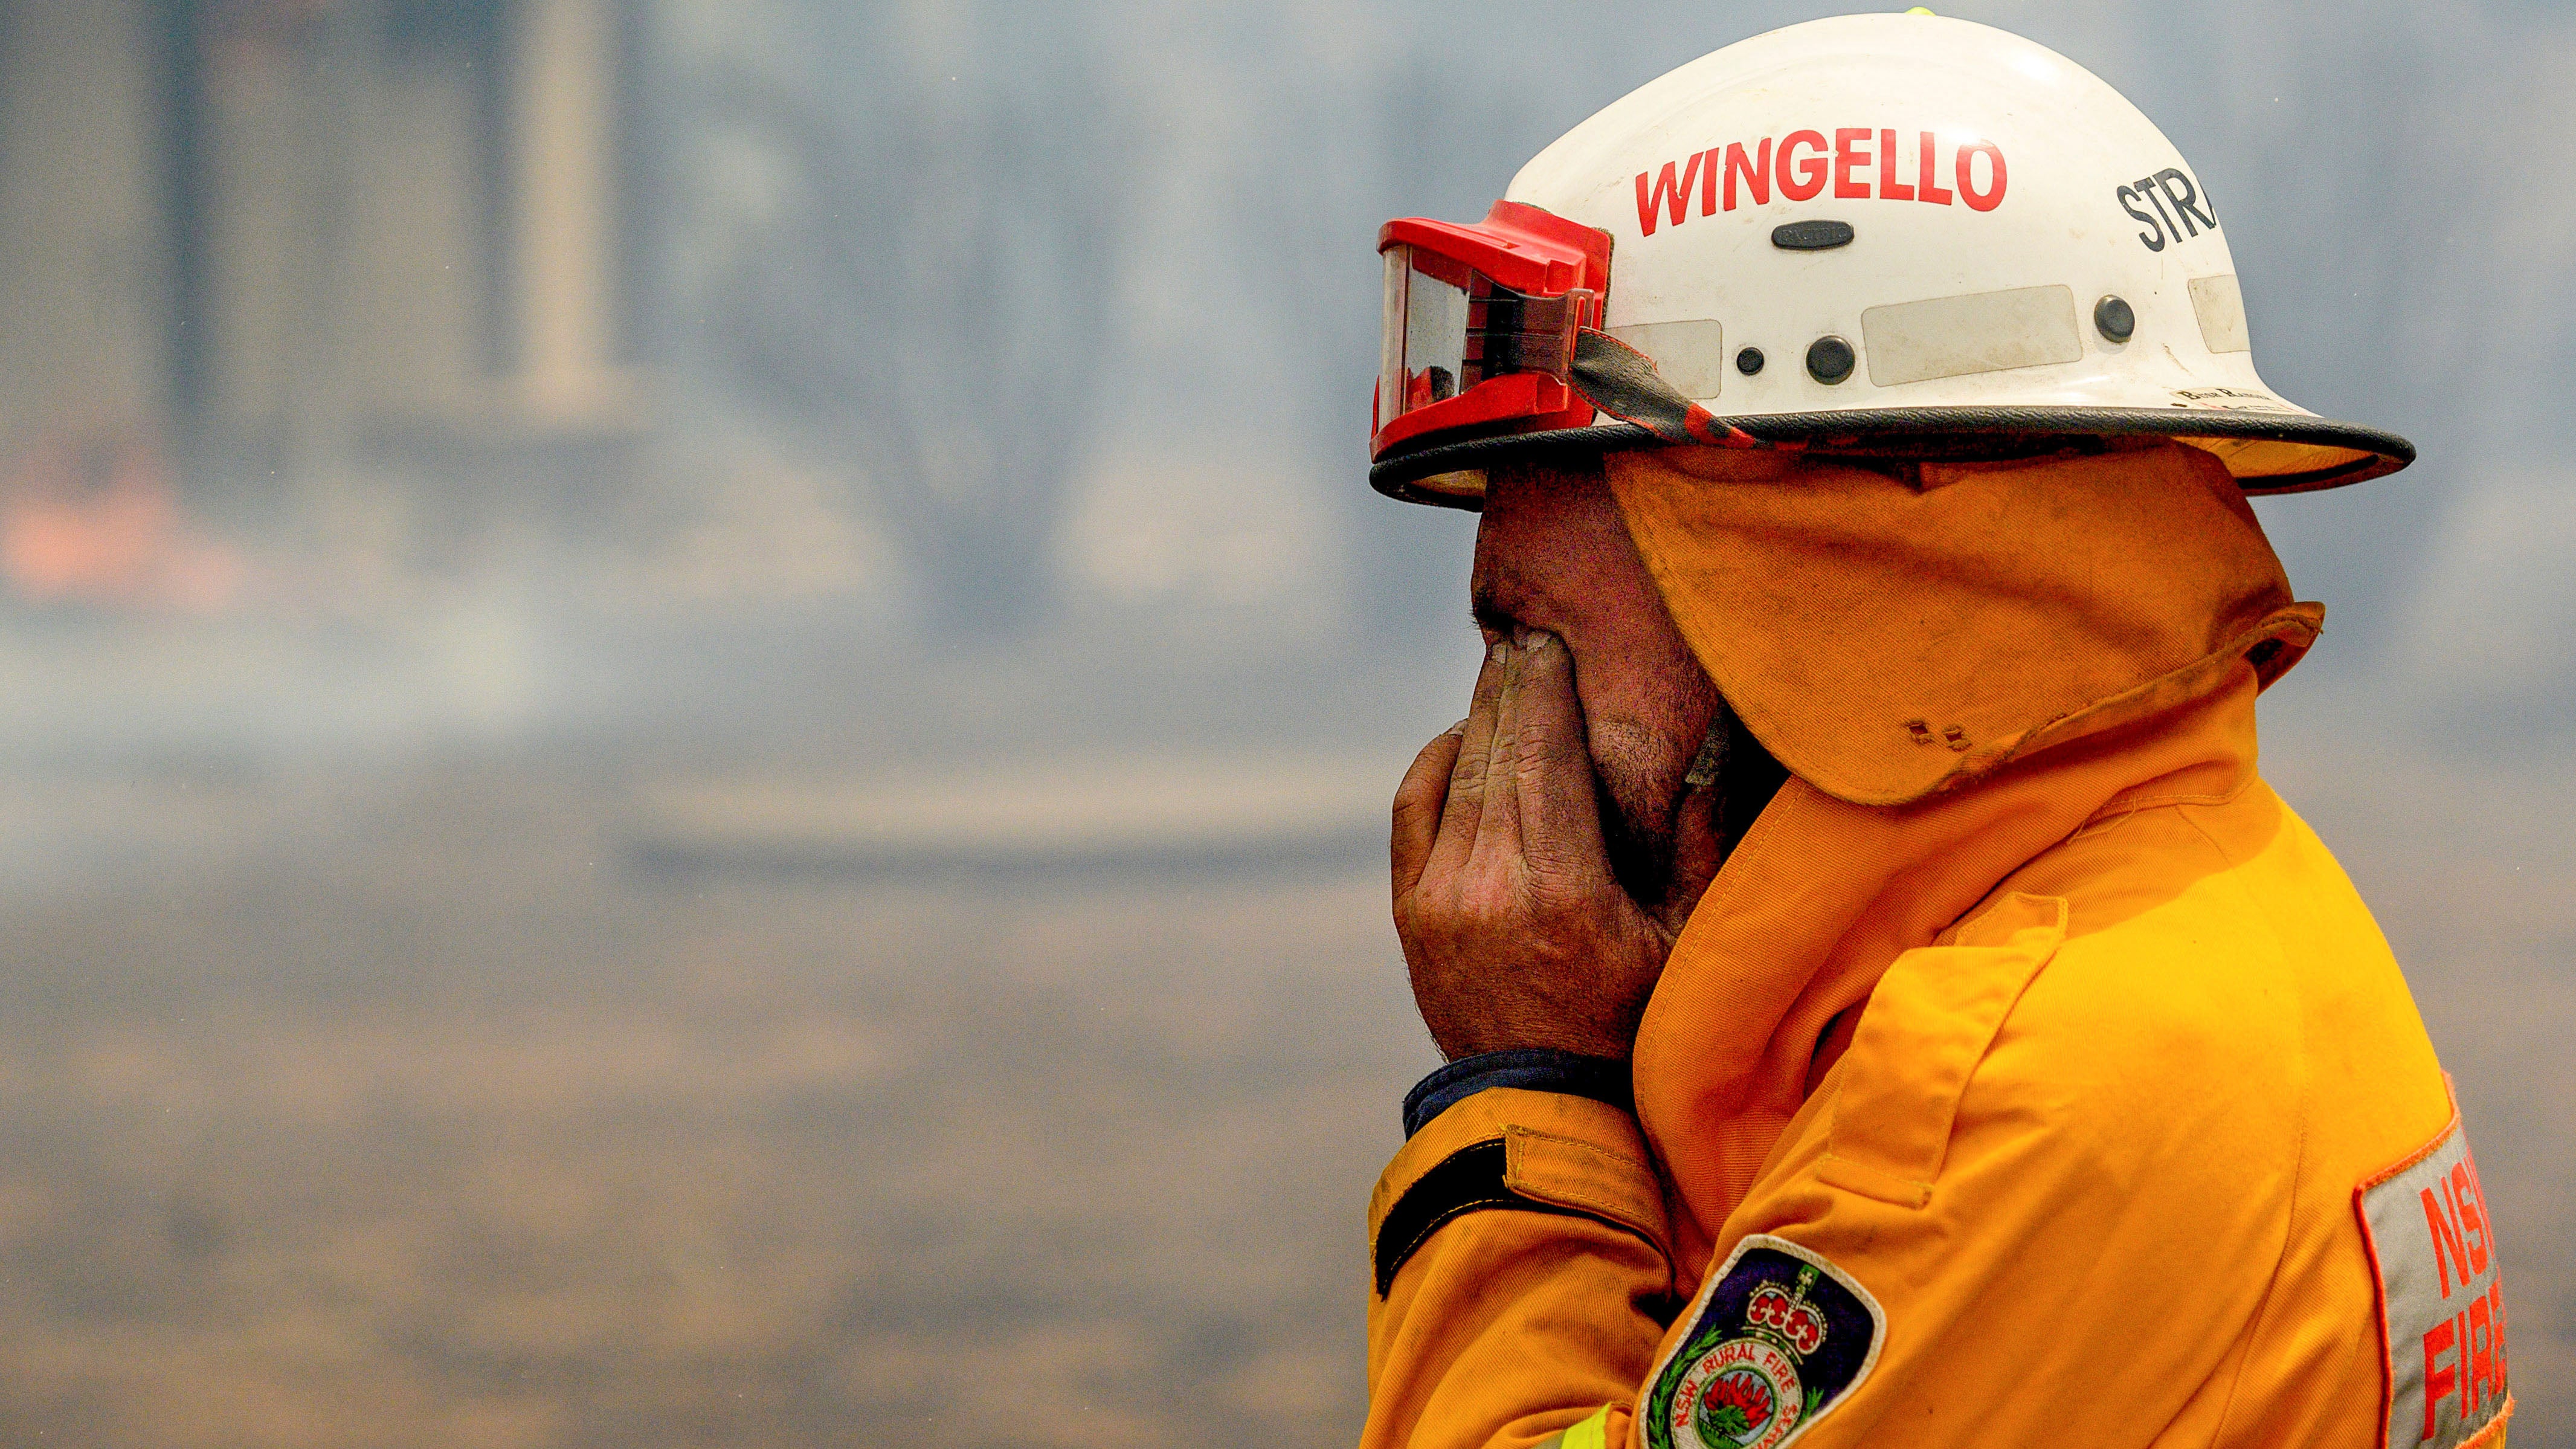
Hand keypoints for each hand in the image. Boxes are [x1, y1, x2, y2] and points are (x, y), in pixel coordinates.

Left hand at [1391, 631, 1699, 1060]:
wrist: (1545, 1109)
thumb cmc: (1632, 1026)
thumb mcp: (1684, 943)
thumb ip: (1699, 845)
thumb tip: (1708, 752)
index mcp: (1562, 891)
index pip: (1545, 757)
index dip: (1544, 691)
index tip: (1551, 642)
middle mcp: (1490, 887)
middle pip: (1497, 754)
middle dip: (1511, 689)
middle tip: (1525, 638)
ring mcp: (1440, 900)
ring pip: (1456, 777)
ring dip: (1478, 719)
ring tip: (1501, 673)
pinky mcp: (1412, 914)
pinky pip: (1414, 812)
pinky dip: (1435, 766)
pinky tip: (1461, 738)